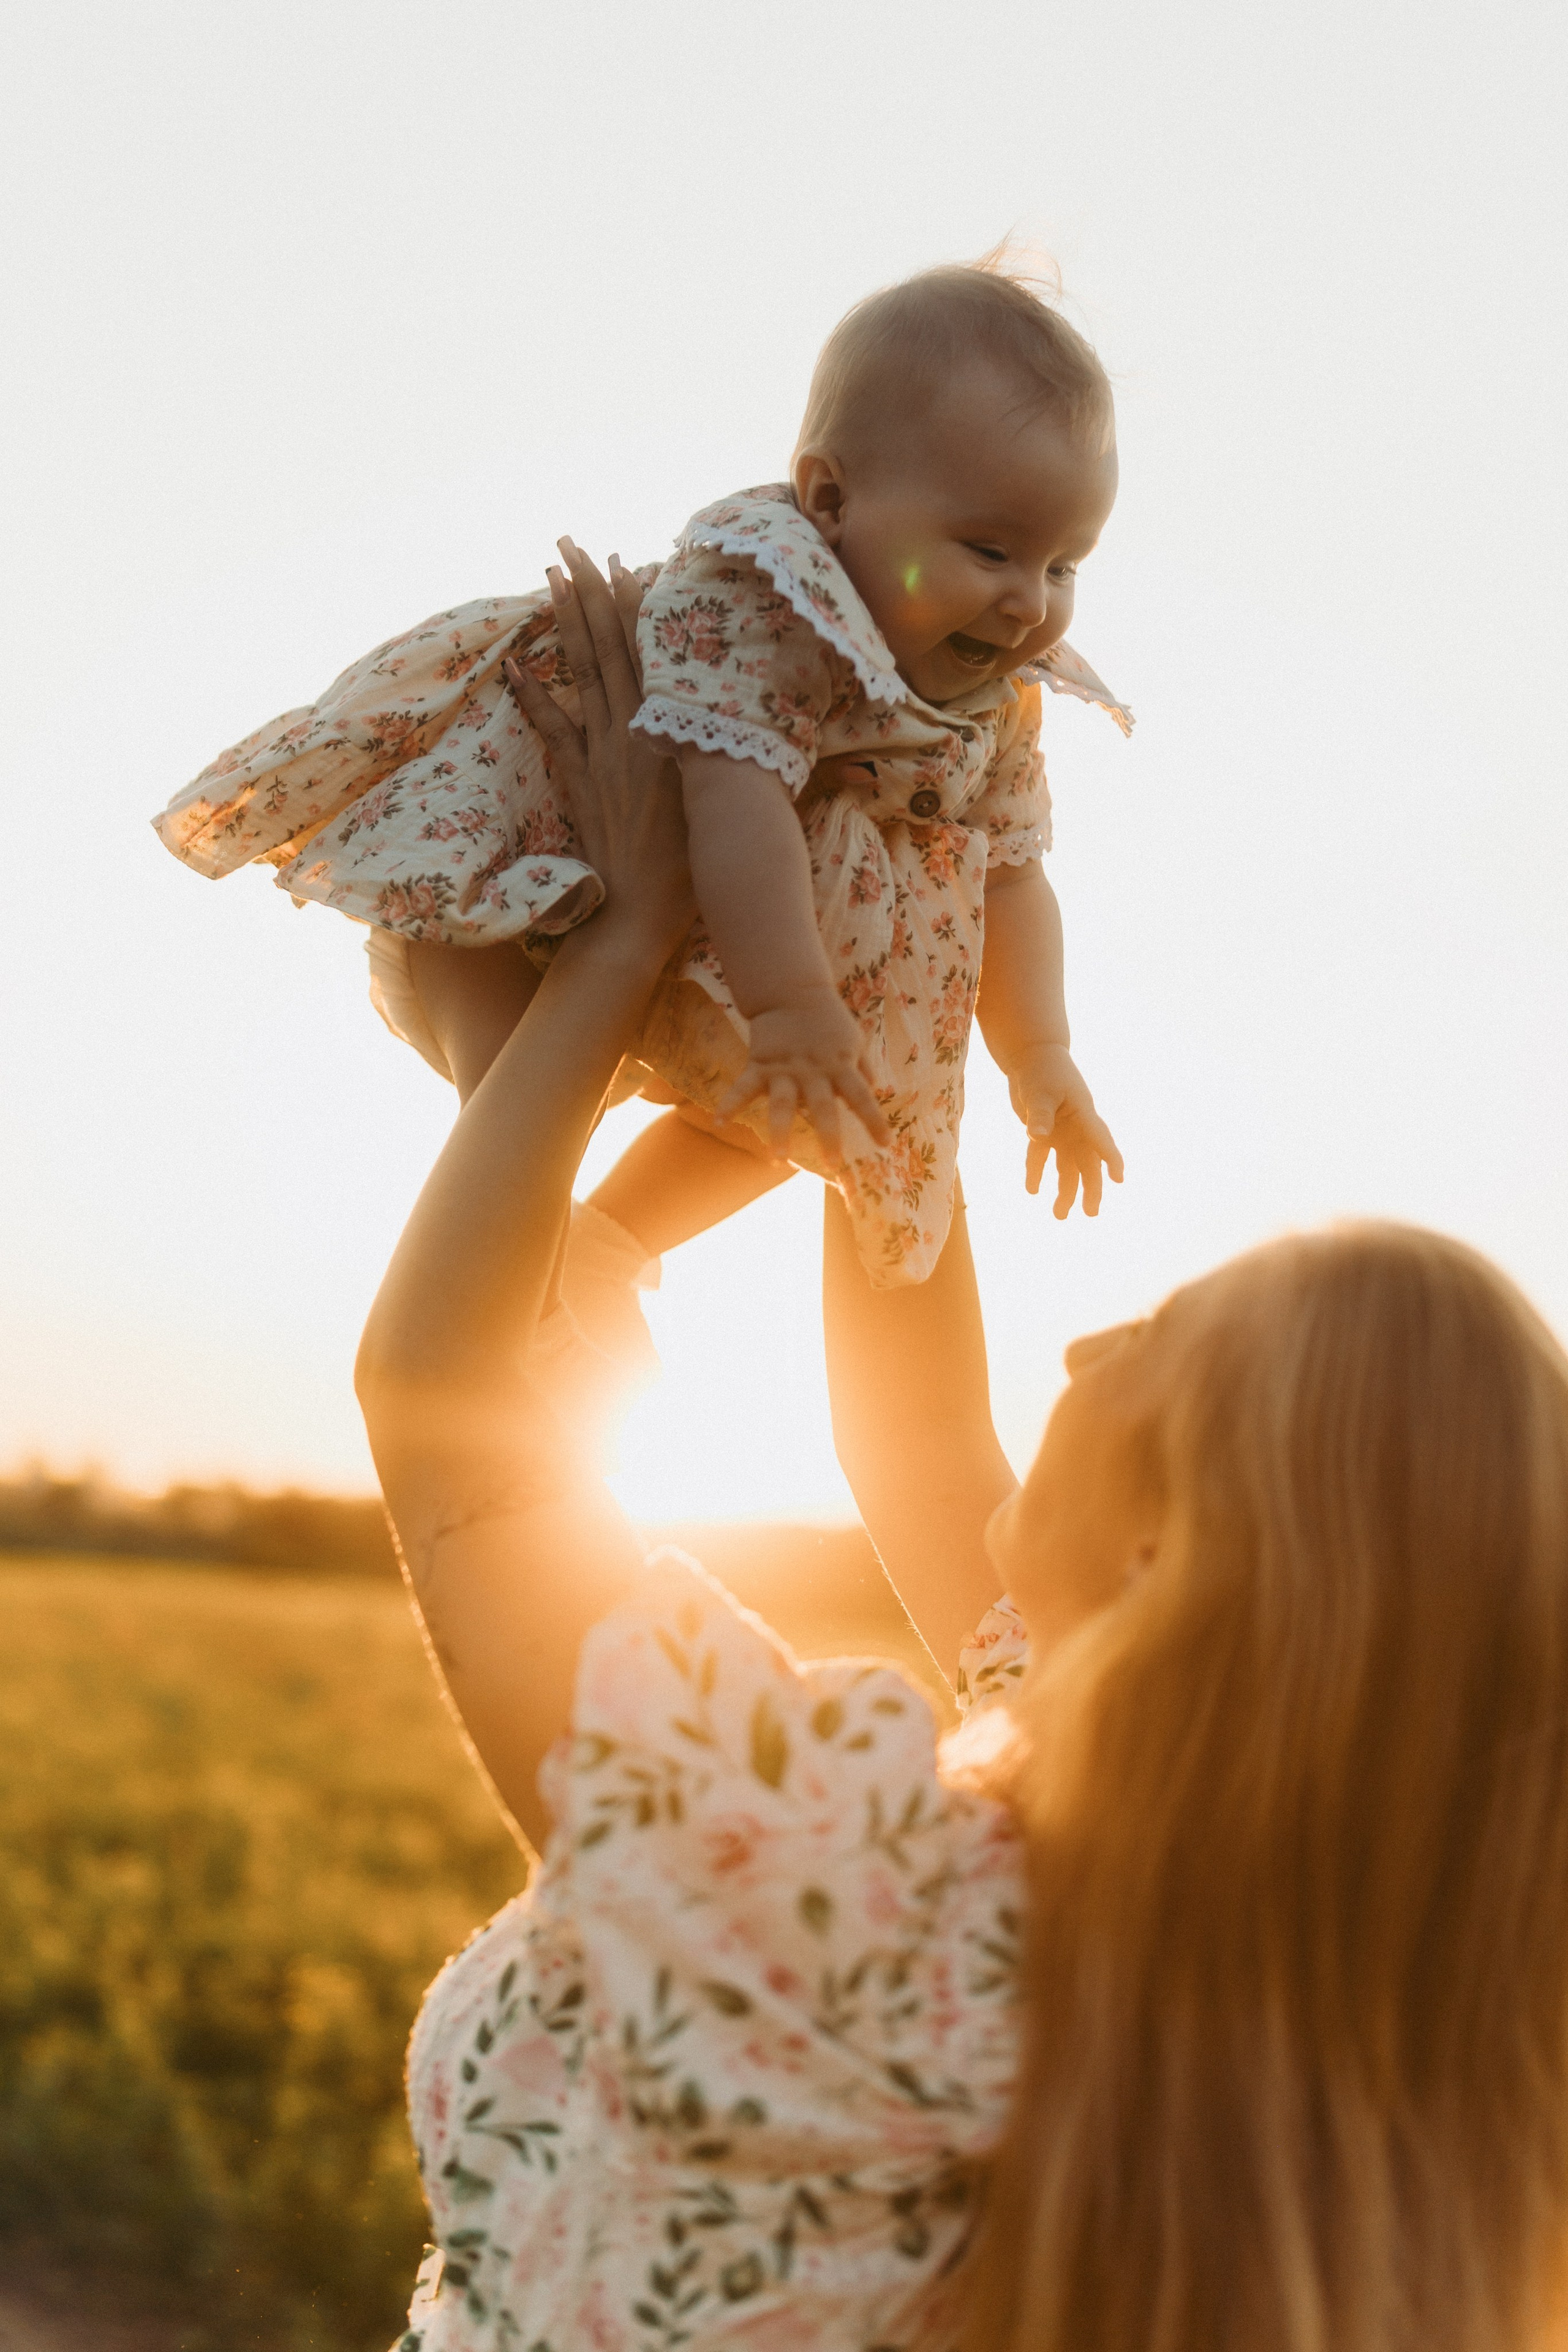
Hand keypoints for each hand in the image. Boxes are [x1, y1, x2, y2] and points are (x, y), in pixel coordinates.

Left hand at [503, 539, 692, 955]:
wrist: (645, 910)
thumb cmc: (694, 860)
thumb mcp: (716, 791)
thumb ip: (715, 745)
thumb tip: (731, 705)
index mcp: (671, 728)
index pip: (647, 649)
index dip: (631, 602)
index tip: (619, 559)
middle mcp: (634, 730)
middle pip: (608, 645)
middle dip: (588, 590)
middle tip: (570, 545)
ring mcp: (602, 752)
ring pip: (582, 671)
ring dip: (564, 621)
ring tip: (549, 575)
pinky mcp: (580, 779)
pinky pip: (553, 728)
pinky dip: (533, 695)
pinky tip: (516, 664)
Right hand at [717, 982, 891, 1164]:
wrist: (792, 991)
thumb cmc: (828, 1020)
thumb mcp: (853, 1039)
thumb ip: (862, 1066)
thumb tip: (875, 1089)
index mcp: (840, 1065)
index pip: (862, 1096)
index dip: (873, 1120)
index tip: (885, 1144)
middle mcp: (813, 1070)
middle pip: (823, 1106)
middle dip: (828, 1136)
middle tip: (832, 1163)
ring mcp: (784, 1069)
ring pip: (782, 1104)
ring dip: (780, 1131)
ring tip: (778, 1158)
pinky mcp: (759, 1065)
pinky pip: (742, 1088)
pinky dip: (729, 1105)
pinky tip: (719, 1123)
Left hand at [1009, 1042, 1123, 1217]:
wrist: (1030, 1057)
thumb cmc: (1041, 1069)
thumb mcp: (1039, 1090)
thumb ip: (1040, 1114)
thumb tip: (1036, 1137)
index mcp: (1083, 1113)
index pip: (1100, 1138)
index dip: (1111, 1158)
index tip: (1120, 1178)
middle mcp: (1076, 1127)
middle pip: (1088, 1162)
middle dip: (1091, 1188)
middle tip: (1091, 1213)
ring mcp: (1062, 1132)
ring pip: (1067, 1167)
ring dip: (1065, 1190)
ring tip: (1059, 1216)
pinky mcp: (1045, 1133)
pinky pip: (1041, 1158)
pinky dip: (1036, 1172)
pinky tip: (1031, 1190)